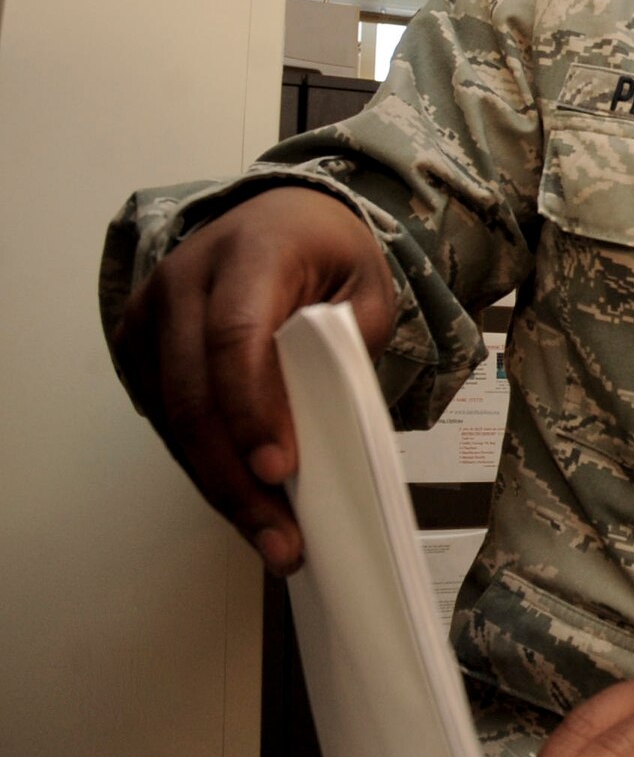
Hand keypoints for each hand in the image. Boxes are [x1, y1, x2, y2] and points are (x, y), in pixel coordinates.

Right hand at [111, 186, 397, 573]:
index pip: (236, 338)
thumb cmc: (327, 253)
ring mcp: (152, 314)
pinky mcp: (139, 345)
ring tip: (272, 540)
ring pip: (173, 419)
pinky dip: (204, 466)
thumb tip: (331, 419)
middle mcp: (185, 280)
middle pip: (194, 394)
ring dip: (219, 486)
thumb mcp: (369, 281)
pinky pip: (166, 419)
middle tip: (282, 538)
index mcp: (249, 255)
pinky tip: (243, 503)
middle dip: (235, 477)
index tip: (281, 470)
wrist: (276, 216)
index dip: (253, 410)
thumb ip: (354, 340)